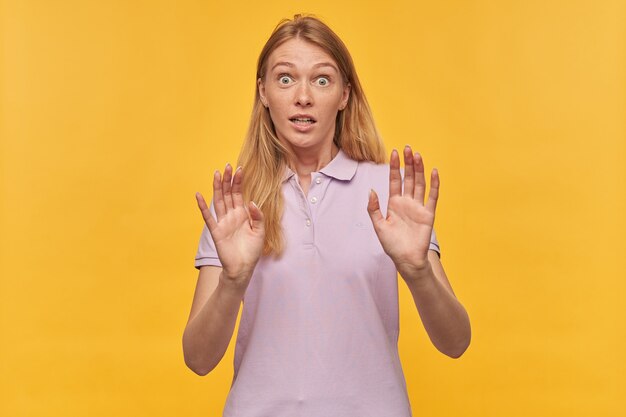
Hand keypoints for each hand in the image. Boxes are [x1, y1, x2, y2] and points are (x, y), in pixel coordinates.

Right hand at [196, 164, 264, 286]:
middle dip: (227, 180)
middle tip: (227, 166)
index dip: (238, 182)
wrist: (243, 268)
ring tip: (216, 174)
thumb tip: (251, 202)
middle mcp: (231, 216)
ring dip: (217, 188)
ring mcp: (223, 222)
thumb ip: (257, 216)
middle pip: (227, 194)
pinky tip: (199, 196)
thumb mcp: (260, 231)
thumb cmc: (251, 251)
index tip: (240, 169)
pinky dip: (203, 206)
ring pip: (219, 201)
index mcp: (242, 215)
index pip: (239, 194)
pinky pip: (208, 217)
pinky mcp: (216, 231)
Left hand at [367, 146, 438, 277]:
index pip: (395, 180)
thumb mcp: (378, 226)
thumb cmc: (392, 245)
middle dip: (408, 163)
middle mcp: (407, 202)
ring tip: (418, 155)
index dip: (394, 166)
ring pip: (419, 184)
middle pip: (408, 178)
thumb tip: (371, 190)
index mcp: (394, 204)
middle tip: (408, 148)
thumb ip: (373, 208)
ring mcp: (418, 207)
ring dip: (419, 170)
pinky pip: (432, 196)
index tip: (394, 152)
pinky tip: (434, 172)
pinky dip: (434, 184)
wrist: (406, 260)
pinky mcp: (428, 214)